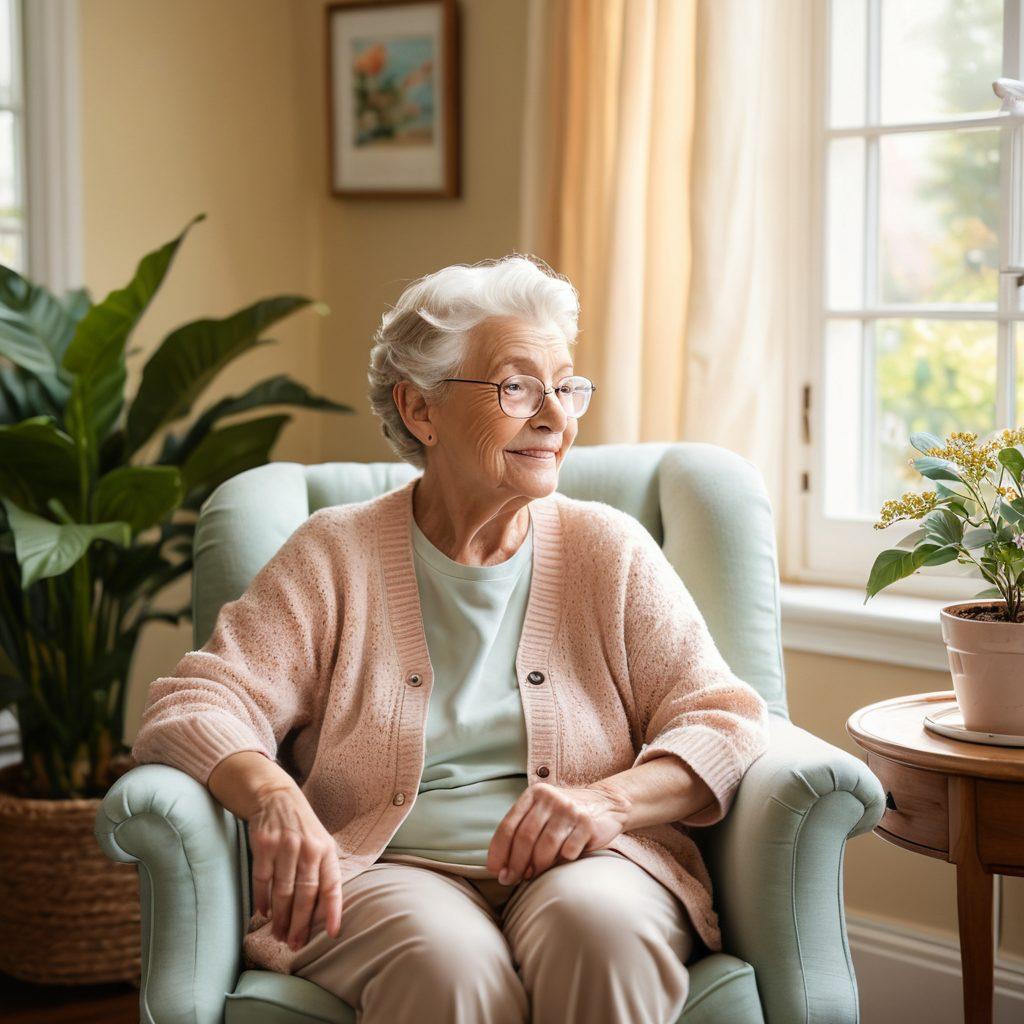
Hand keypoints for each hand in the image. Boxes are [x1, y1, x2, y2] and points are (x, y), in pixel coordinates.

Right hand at [247, 780, 342, 949]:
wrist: (276, 796)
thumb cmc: (302, 828)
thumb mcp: (320, 843)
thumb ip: (323, 872)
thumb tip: (324, 912)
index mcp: (326, 850)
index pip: (332, 885)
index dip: (333, 911)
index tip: (332, 934)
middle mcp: (307, 848)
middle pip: (305, 894)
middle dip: (300, 923)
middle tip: (295, 944)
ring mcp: (285, 846)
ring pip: (283, 891)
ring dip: (280, 917)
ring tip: (278, 934)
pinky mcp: (264, 845)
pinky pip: (262, 879)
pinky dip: (262, 899)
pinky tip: (263, 914)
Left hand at [486, 781, 630, 884]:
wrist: (605, 803)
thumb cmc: (565, 815)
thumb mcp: (542, 812)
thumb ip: (522, 831)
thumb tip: (501, 867)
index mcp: (534, 794)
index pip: (508, 825)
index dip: (499, 851)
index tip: (494, 870)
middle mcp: (550, 798)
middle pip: (525, 837)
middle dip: (515, 864)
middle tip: (510, 880)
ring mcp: (569, 810)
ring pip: (545, 846)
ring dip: (536, 866)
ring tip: (532, 875)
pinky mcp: (587, 823)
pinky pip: (568, 851)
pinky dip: (560, 862)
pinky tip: (558, 864)